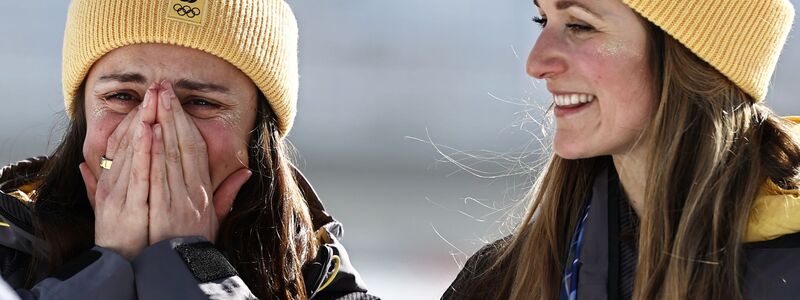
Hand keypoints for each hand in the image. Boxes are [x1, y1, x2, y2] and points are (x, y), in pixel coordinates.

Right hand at [79, 84, 157, 259]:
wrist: (119, 268)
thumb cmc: (120, 241)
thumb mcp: (106, 210)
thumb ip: (96, 188)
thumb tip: (84, 166)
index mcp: (113, 184)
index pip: (126, 145)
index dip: (138, 120)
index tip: (151, 99)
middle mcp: (115, 186)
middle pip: (131, 143)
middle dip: (145, 113)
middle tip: (157, 87)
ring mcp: (121, 196)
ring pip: (135, 152)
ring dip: (144, 123)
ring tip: (154, 98)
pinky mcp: (130, 208)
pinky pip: (140, 175)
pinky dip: (144, 151)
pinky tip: (149, 130)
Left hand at [148, 81, 250, 244]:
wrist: (185, 272)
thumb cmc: (196, 246)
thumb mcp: (216, 219)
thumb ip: (227, 193)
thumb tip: (245, 171)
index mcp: (203, 192)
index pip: (195, 149)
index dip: (184, 122)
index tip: (174, 101)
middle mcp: (192, 193)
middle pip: (181, 145)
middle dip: (171, 113)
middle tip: (161, 87)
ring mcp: (177, 200)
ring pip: (169, 155)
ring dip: (162, 125)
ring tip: (154, 101)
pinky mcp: (163, 211)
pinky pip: (157, 176)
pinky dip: (153, 152)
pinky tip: (147, 131)